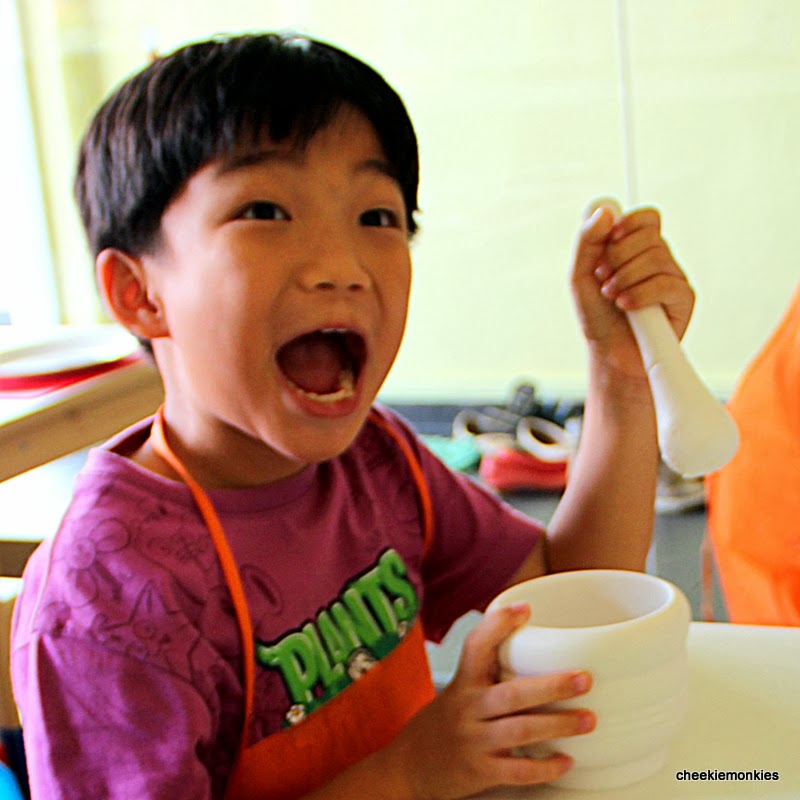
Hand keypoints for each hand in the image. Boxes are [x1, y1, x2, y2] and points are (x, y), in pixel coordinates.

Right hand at [392, 604, 594, 799]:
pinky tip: (566, 761)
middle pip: (512, 694)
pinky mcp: (479, 772)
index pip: (477, 646)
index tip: (525, 608)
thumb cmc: (440, 725)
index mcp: (463, 684)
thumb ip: (486, 673)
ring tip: (589, 720)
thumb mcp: (456, 691)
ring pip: (520, 731)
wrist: (407, 769)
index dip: (499, 625)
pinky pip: (517, 771)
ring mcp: (474, 741)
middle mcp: (468, 709)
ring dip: (558, 725)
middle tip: (584, 679)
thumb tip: (532, 646)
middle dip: (551, 685)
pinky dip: (544, 768)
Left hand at [570, 205, 694, 378]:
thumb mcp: (580, 277)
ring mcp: (674, 278)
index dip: (629, 223)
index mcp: (638, 249)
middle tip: (603, 278)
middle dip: (618, 255)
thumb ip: (587, 242)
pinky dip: (640, 294)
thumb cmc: (597, 316)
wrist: (609, 354)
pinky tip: (626, 307)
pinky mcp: (684, 300)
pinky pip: (667, 284)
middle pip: (650, 234)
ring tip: (611, 297)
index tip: (609, 241)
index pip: (647, 217)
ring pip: (657, 257)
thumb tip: (605, 211)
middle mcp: (660, 260)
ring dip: (625, 278)